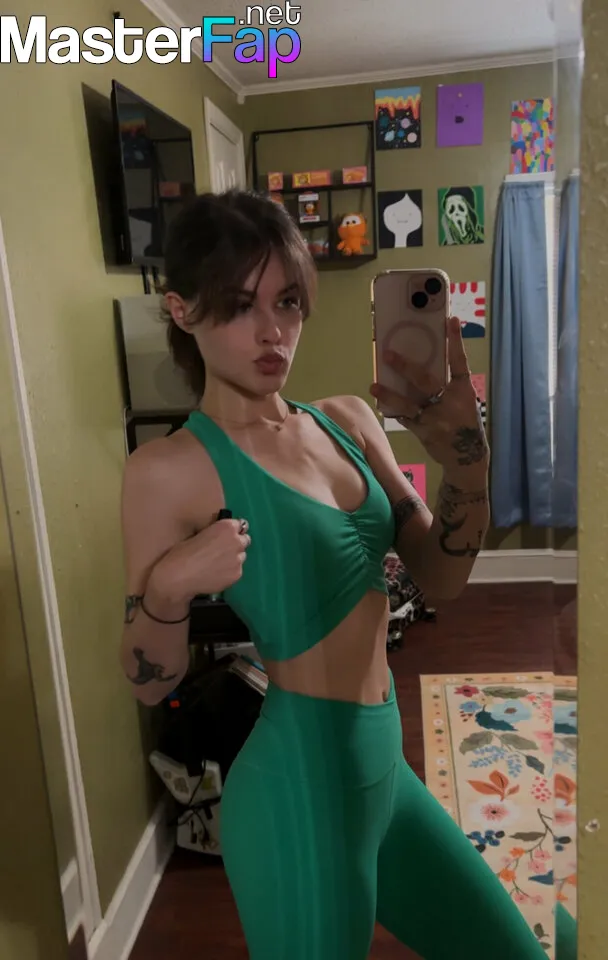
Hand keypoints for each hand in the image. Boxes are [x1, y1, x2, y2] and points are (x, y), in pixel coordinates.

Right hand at [149, 517, 250, 604]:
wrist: (179, 576)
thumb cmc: (182, 553)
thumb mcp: (199, 535)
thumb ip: (214, 535)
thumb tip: (217, 539)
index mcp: (226, 527)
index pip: (239, 525)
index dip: (232, 531)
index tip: (226, 536)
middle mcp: (237, 541)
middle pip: (245, 540)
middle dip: (236, 544)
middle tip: (223, 551)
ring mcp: (239, 559)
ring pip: (241, 557)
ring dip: (233, 558)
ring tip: (218, 565)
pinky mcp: (237, 575)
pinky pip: (237, 571)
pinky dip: (229, 572)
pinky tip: (217, 575)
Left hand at [370, 316, 488, 472]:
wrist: (467, 458)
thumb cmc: (465, 423)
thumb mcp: (465, 401)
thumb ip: (450, 385)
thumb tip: (426, 363)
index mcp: (464, 391)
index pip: (460, 362)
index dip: (456, 342)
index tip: (451, 321)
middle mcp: (450, 403)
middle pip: (425, 380)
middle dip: (405, 367)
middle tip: (387, 353)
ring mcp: (435, 419)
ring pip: (408, 403)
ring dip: (389, 394)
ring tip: (373, 385)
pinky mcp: (423, 432)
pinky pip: (405, 418)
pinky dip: (393, 410)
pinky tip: (381, 404)